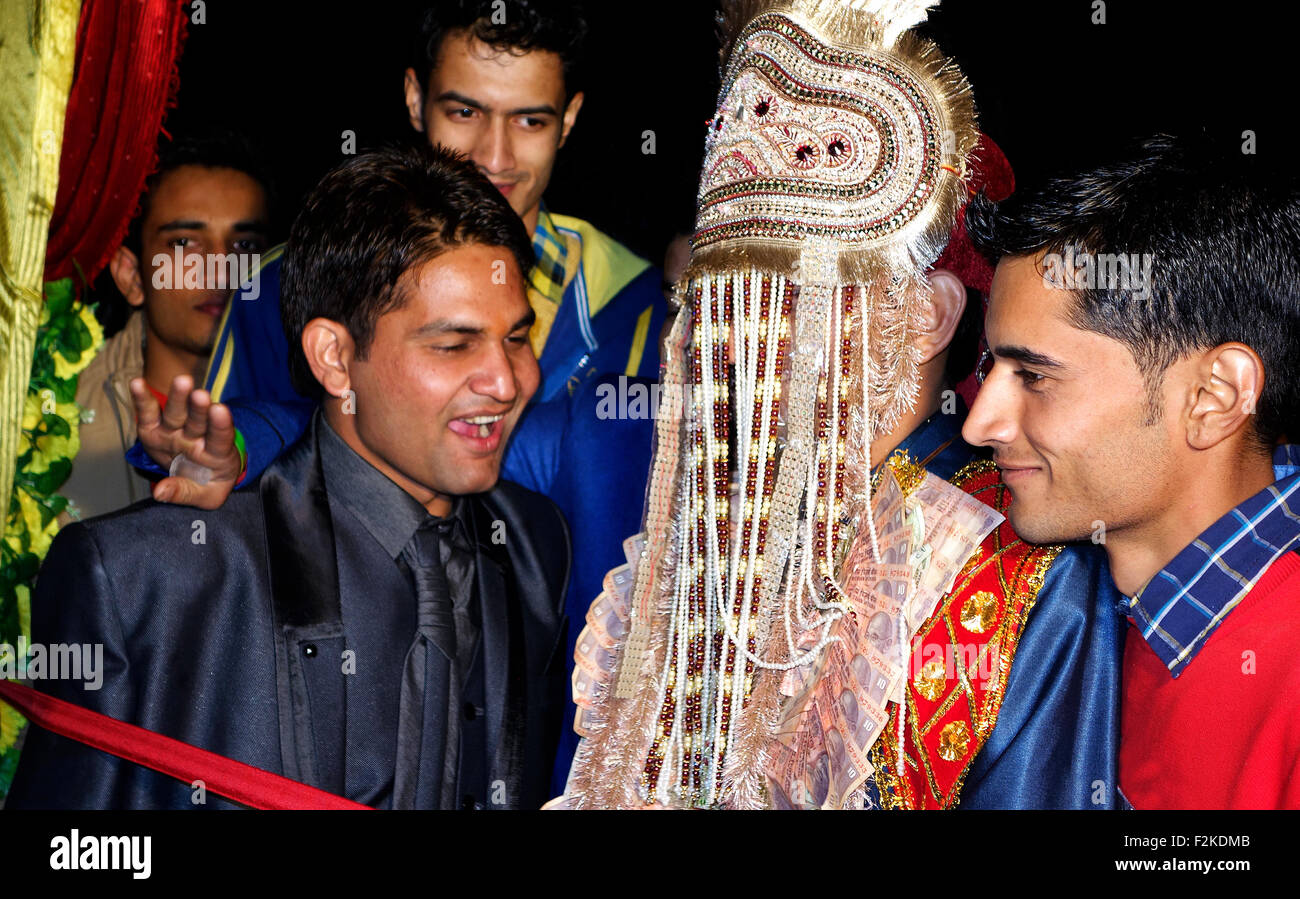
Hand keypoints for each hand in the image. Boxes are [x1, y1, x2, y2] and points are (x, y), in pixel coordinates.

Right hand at [131, 375, 242, 509]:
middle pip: (199, 421)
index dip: (221, 424)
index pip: (221, 438)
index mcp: (216, 454)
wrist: (199, 474)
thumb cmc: (206, 483)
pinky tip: (137, 383)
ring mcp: (176, 431)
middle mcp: (196, 438)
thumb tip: (159, 492)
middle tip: (201, 394)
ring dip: (179, 397)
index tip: (220, 409)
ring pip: (178, 413)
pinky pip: (149, 412)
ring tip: (182, 381)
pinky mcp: (154, 429)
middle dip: (199, 407)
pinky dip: (142, 398)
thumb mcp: (204, 496)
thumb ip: (183, 493)